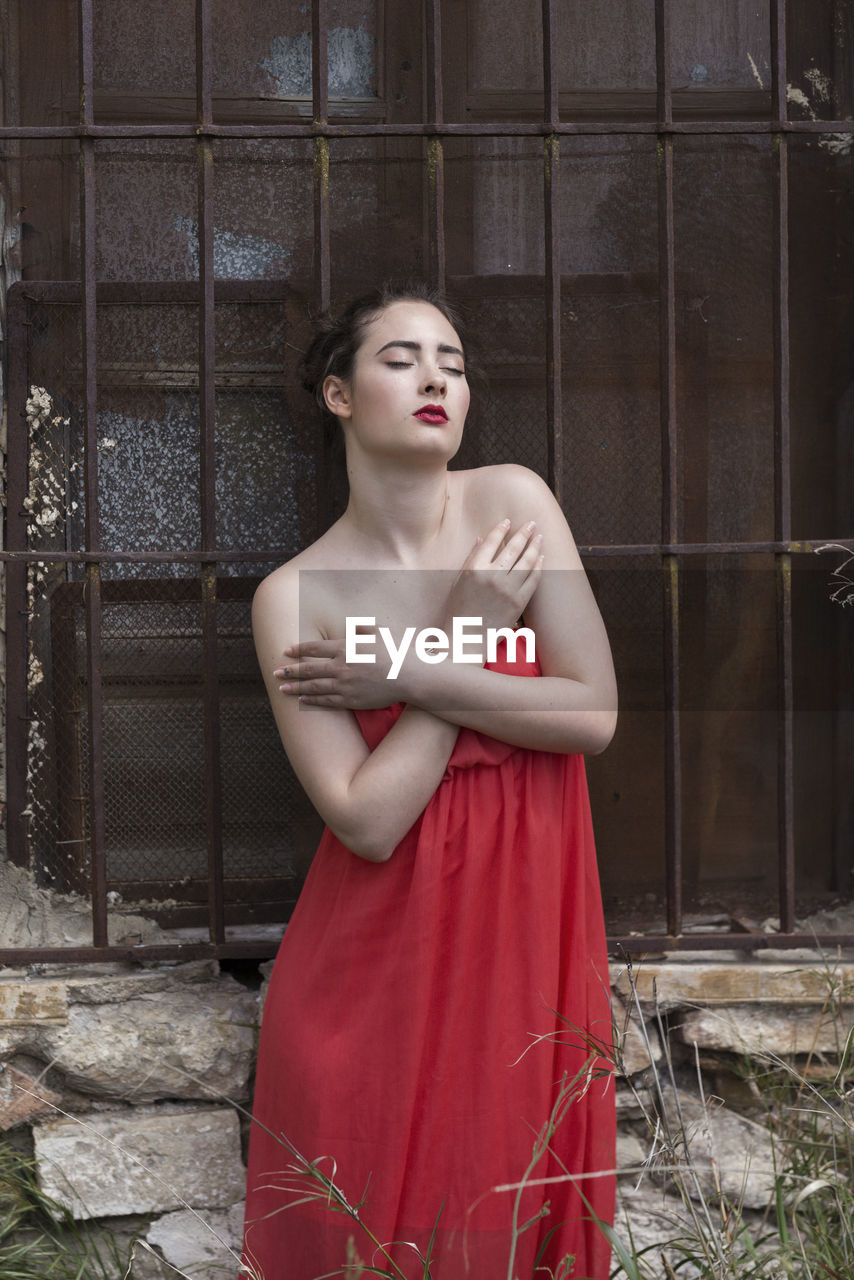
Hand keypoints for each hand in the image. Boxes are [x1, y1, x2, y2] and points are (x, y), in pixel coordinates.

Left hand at [273, 626, 399, 709]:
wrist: (410, 676)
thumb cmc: (397, 651)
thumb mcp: (378, 633)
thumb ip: (361, 630)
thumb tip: (351, 628)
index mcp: (346, 647)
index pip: (314, 648)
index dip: (298, 650)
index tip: (286, 651)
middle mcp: (341, 666)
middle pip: (309, 669)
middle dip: (290, 670)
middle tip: (275, 671)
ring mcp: (344, 685)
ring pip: (314, 687)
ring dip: (295, 687)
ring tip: (282, 687)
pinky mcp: (351, 700)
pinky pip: (327, 701)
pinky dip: (312, 700)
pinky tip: (302, 698)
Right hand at [442, 518, 543, 633]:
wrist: (466, 638)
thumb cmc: (459, 609)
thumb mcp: (459, 580)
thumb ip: (471, 558)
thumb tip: (483, 538)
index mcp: (475, 569)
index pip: (491, 542)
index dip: (501, 529)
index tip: (507, 521)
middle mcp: (492, 577)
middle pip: (513, 548)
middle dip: (524, 533)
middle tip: (531, 523)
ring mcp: (507, 590)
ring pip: (527, 562)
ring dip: (535, 546)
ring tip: (539, 536)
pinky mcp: (519, 602)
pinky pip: (533, 580)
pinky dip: (539, 567)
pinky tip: (541, 558)